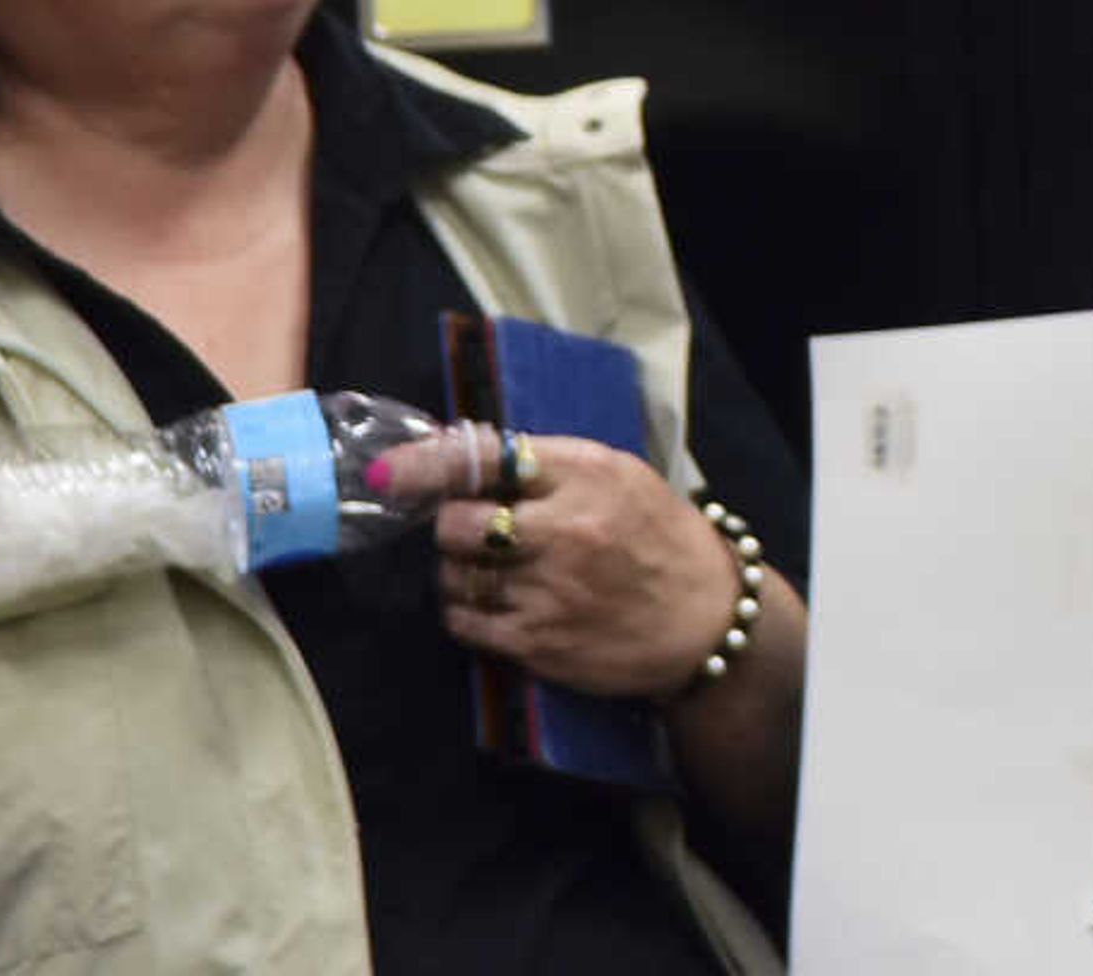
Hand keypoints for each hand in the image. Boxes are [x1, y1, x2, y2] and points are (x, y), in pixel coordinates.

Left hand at [428, 434, 746, 701]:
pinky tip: (496, 604)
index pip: (487, 460)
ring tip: (495, 570)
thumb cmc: (658, 538)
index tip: (386, 473)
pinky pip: (463, 622)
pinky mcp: (538, 642)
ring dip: (459, 571)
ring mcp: (548, 591)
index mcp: (586, 475)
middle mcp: (565, 530)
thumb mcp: (618, 477)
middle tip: (471, 530)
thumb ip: (547, 464)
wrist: (706, 619)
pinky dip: (466, 611)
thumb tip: (459, 450)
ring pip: (454, 576)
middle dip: (451, 525)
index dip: (426, 465)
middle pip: (456, 523)